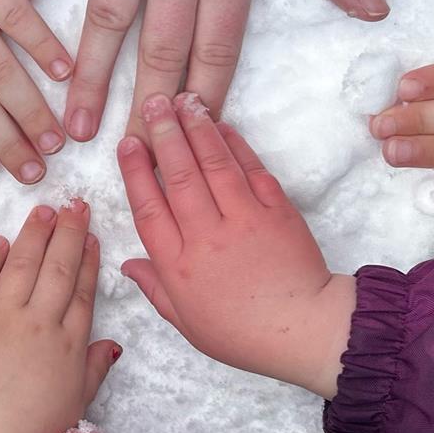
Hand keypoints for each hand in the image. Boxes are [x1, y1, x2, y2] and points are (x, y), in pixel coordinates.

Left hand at [0, 199, 120, 432]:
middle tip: (73, 204)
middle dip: (67, 232)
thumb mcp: (76, 403)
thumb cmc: (28, 431)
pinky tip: (0, 240)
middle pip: (58, 268)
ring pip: (23, 265)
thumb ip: (95, 368)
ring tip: (43, 211)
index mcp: (70, 344)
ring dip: (34, 235)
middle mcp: (41, 323)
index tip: (90, 235)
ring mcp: (4, 318)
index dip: (87, 259)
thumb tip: (113, 344)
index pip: (82, 290)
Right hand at [17, 0, 385, 142]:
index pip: (219, 48)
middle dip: (147, 110)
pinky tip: (10, 27)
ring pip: (103, 21)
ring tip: (71, 126)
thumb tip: (373, 11)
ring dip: (87, 77)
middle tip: (132, 160)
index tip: (194, 141)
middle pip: (160, 50)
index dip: (208, 100)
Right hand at [118, 93, 355, 398]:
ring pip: (214, 165)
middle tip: (154, 102)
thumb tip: (128, 264)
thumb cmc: (243, 332)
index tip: (128, 142)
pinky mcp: (277, 211)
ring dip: (197, 129)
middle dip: (165, 135)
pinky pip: (252, 170)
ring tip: (184, 100)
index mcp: (179, 265)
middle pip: (179, 176)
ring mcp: (245, 220)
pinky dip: (235, 145)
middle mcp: (208, 236)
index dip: (136, 172)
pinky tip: (221, 126)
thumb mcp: (187, 321)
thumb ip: (155, 287)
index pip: (149, 208)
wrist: (305, 330)